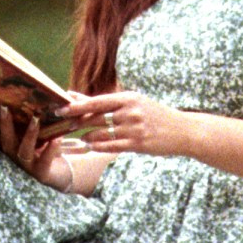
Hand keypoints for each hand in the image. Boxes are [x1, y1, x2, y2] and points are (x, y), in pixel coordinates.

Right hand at [0, 103, 80, 188]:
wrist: (57, 172)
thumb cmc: (41, 147)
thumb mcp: (31, 135)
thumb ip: (25, 120)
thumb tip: (25, 93)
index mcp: (6, 147)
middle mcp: (12, 158)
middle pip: (5, 141)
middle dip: (5, 124)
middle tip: (4, 108)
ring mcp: (25, 167)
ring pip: (24, 150)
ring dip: (30, 134)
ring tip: (36, 119)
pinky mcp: (40, 173)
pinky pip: (45, 159)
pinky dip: (51, 148)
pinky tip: (57, 138)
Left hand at [61, 90, 184, 160]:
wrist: (181, 130)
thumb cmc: (154, 114)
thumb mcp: (134, 102)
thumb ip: (107, 102)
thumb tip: (77, 96)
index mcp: (129, 98)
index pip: (97, 102)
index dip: (77, 106)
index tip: (60, 108)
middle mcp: (131, 112)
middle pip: (96, 118)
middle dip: (77, 122)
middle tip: (61, 124)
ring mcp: (134, 129)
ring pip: (101, 134)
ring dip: (87, 137)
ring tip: (78, 138)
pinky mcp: (137, 144)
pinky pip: (111, 146)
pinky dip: (98, 146)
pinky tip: (90, 146)